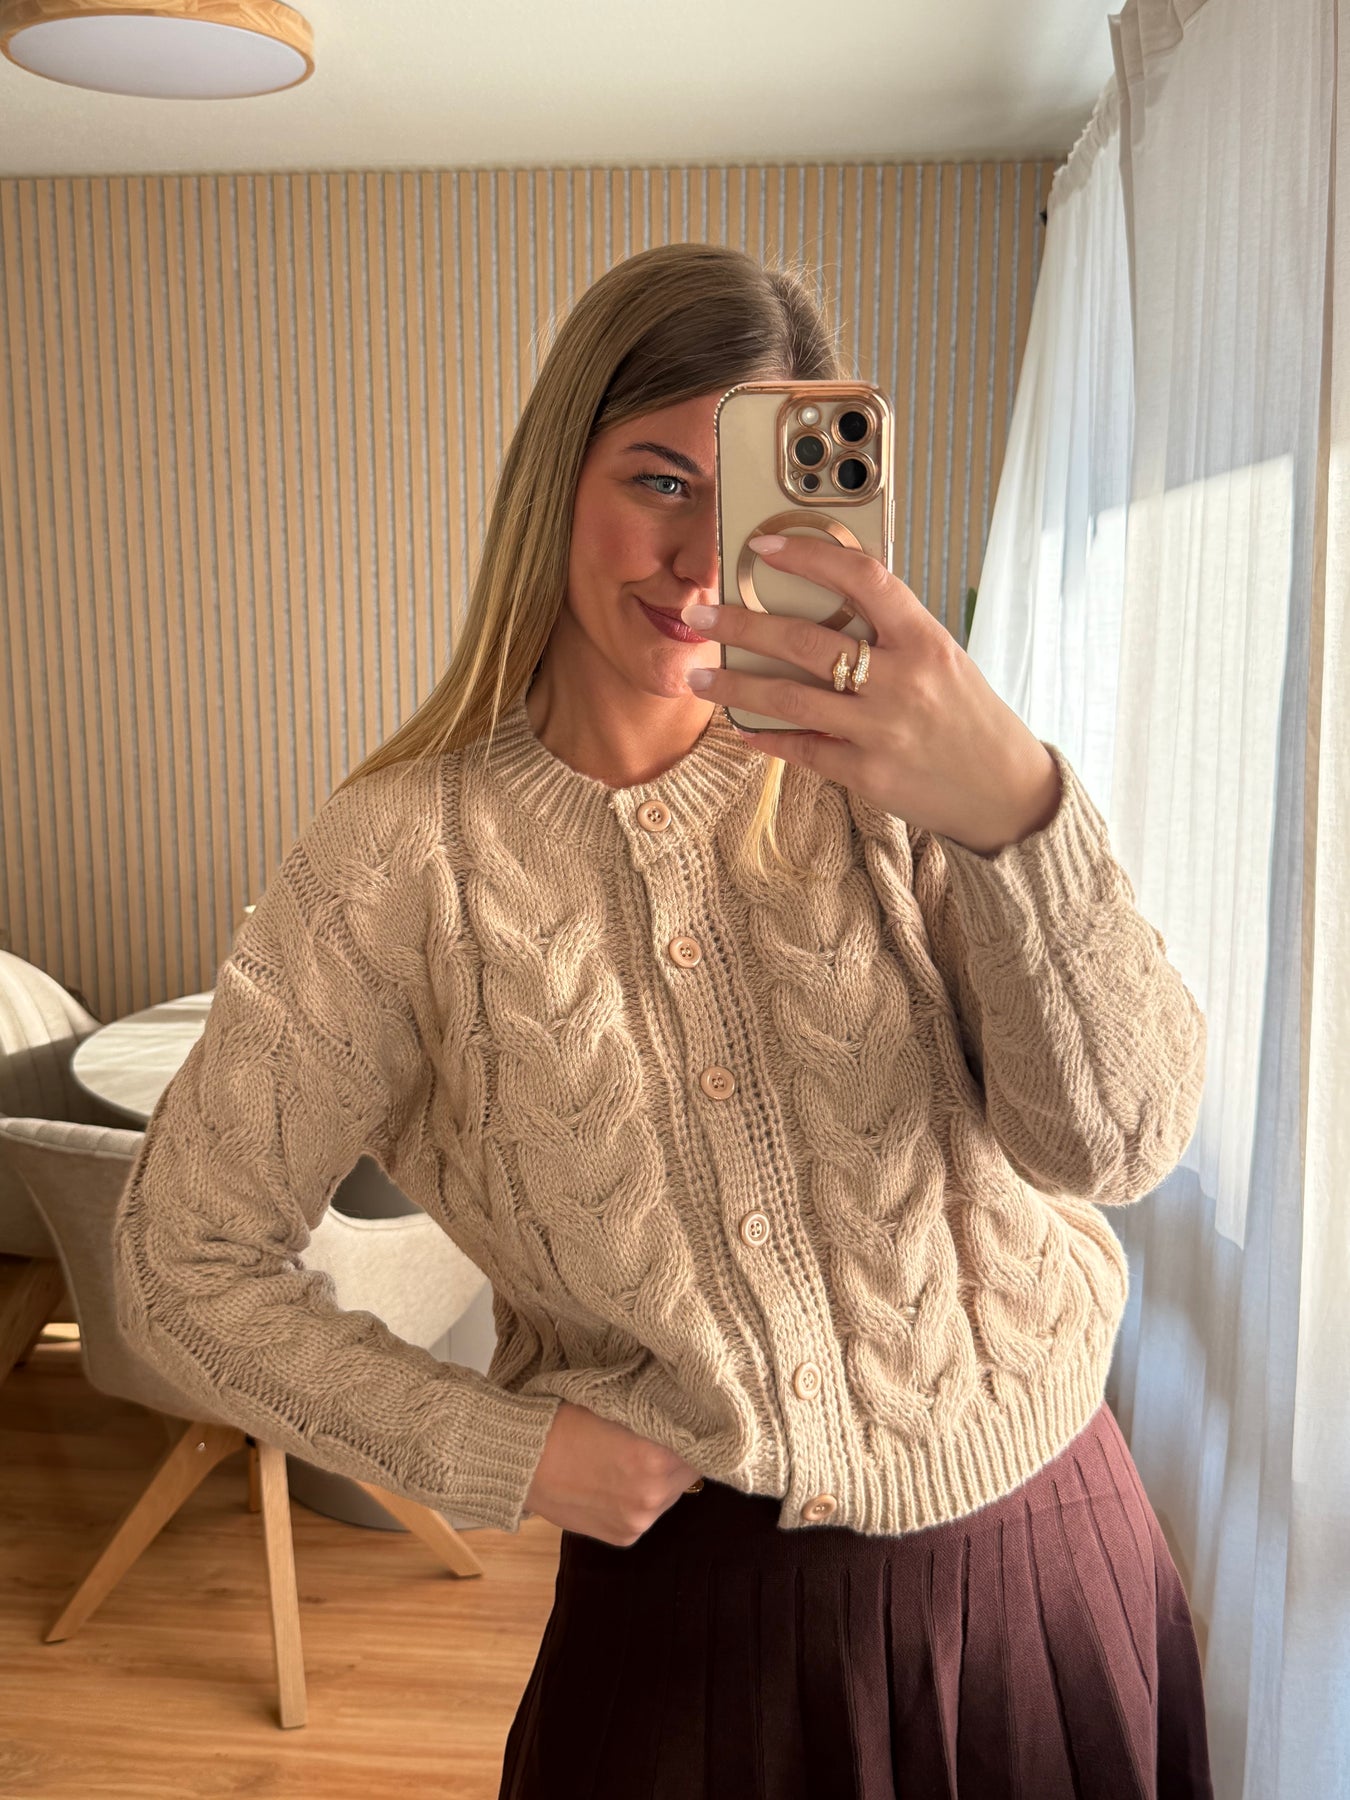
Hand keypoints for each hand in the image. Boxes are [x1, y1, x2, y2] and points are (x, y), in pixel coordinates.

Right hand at [523, 1401, 703, 1546]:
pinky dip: (644, 1497)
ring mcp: (637, 1520)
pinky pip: (648, 1513)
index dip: (698, 1428)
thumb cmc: (564, 1423)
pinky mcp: (624, 1536)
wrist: (522, 1461)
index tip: (694, 1418)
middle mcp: (651, 1495)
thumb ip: (655, 1417)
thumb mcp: (618, 1407)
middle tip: (668, 1435)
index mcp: (653, 1457)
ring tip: (642, 1458)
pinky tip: (625, 1478)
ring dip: (665, 1477)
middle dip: (682, 1454)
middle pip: (690, 1472)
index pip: (701, 1443)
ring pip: (671, 1494)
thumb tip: (684, 1414)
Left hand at [682, 534, 1061, 856]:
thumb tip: (824, 603)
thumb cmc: (969, 718)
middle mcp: (903, 681)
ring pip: (791, 697)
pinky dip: (768, 736)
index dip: (810, 555)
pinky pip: (803, 749)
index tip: (763, 547)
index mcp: (925, 640)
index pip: (863, 579)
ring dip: (735, 683)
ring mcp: (882, 730)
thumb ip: (892, 633)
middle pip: (806, 641)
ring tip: (697, 675)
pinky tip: (742, 727)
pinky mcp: (868, 774)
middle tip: (699, 614)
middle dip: (742, 623)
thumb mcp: (943, 659)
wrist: (1005, 792)